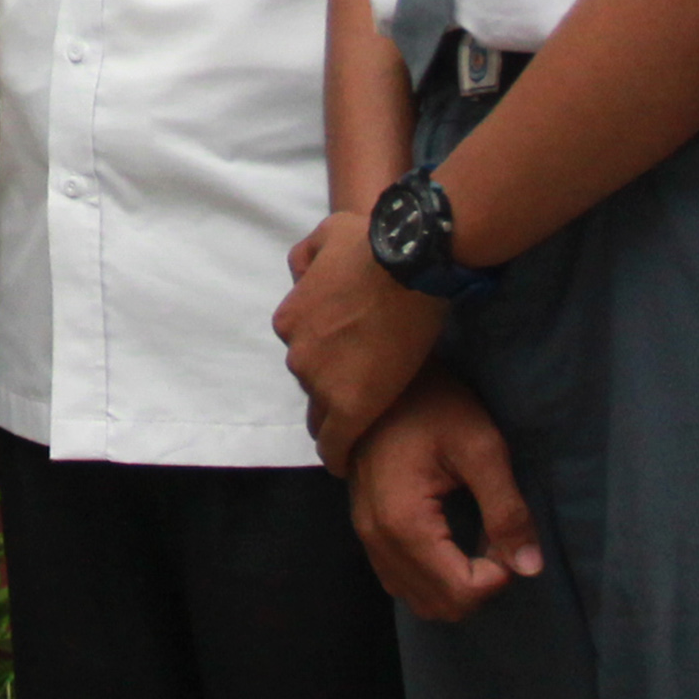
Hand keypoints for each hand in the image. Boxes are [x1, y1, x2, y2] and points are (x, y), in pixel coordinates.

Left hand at [273, 209, 448, 471]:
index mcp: (290, 318)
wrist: (409, 265)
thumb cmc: (373, 244)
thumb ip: (307, 258)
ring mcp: (320, 381)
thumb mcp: (327, 233)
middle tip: (368, 378)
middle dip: (335, 378)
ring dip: (345, 407)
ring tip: (370, 412)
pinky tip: (345, 464)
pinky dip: (338, 454)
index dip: (328, 353)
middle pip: (314, 377)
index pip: (304, 348)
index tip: (347, 357)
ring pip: (327, 406)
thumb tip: (302, 274)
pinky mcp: (349, 406)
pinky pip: (335, 442)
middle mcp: (297, 352)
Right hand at [346, 369, 542, 622]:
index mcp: (404, 521)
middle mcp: (377, 538)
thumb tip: (529, 568)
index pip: (459, 591)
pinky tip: (451, 543)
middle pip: (438, 605)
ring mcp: (365, 535)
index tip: (509, 537)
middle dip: (479, 585)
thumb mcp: (482, 447)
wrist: (378, 375)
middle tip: (498, 542)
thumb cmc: (434, 403)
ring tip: (478, 543)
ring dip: (455, 586)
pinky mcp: (364, 527)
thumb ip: (507, 510)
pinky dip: (431, 577)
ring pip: (416, 598)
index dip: (497, 577)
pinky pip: (397, 578)